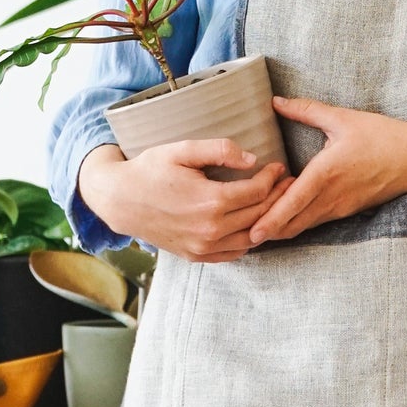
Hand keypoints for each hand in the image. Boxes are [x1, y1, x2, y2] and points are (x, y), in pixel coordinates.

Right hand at [78, 138, 287, 260]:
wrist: (119, 200)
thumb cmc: (150, 170)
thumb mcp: (182, 150)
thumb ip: (219, 150)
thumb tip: (251, 159)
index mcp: (210, 202)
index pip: (257, 192)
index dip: (272, 178)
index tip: (278, 166)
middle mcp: (210, 230)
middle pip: (259, 215)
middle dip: (277, 197)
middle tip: (287, 184)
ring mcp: (204, 247)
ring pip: (251, 238)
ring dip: (267, 221)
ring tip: (275, 203)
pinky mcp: (197, 256)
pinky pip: (234, 253)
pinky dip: (248, 240)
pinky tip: (252, 224)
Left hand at [245, 99, 406, 246]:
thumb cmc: (382, 137)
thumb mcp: (342, 119)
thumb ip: (306, 110)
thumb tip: (276, 101)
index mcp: (326, 174)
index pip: (292, 203)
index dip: (270, 219)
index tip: (252, 231)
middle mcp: (331, 197)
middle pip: (292, 223)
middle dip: (268, 229)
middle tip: (242, 229)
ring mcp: (339, 208)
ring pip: (302, 226)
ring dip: (281, 226)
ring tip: (255, 224)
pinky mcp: (345, 211)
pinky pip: (315, 221)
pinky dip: (296, 221)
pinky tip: (282, 214)